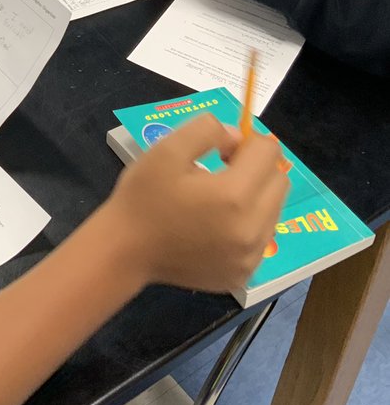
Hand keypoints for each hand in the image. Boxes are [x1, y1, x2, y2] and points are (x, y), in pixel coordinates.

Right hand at [104, 113, 288, 292]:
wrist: (125, 251)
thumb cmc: (143, 197)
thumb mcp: (166, 149)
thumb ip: (207, 130)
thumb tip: (236, 138)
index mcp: (234, 195)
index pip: (269, 152)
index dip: (246, 142)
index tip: (221, 151)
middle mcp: (252, 229)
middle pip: (279, 182)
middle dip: (256, 168)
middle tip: (221, 171)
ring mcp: (250, 257)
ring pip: (274, 211)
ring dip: (255, 197)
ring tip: (217, 201)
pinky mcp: (243, 274)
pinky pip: (261, 239)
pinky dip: (247, 226)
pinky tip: (215, 227)